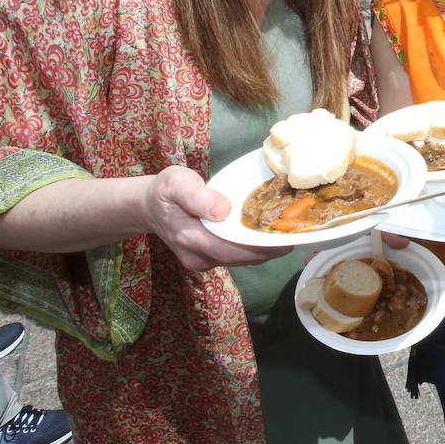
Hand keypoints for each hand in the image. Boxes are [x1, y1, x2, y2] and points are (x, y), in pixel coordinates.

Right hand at [143, 166, 290, 270]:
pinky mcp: (208, 258)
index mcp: (190, 238)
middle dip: (269, 250)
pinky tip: (268, 234)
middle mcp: (197, 256)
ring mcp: (202, 260)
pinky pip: (235, 256)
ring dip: (264, 249)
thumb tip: (223, 210)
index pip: (231, 250)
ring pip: (240, 259)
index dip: (259, 248)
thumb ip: (198, 196)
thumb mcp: (176, 183)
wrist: (149, 206)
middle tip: (295, 235)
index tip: (284, 240)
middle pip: (241, 258)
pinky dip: (253, 247)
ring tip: (287, 233)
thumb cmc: (165, 191)